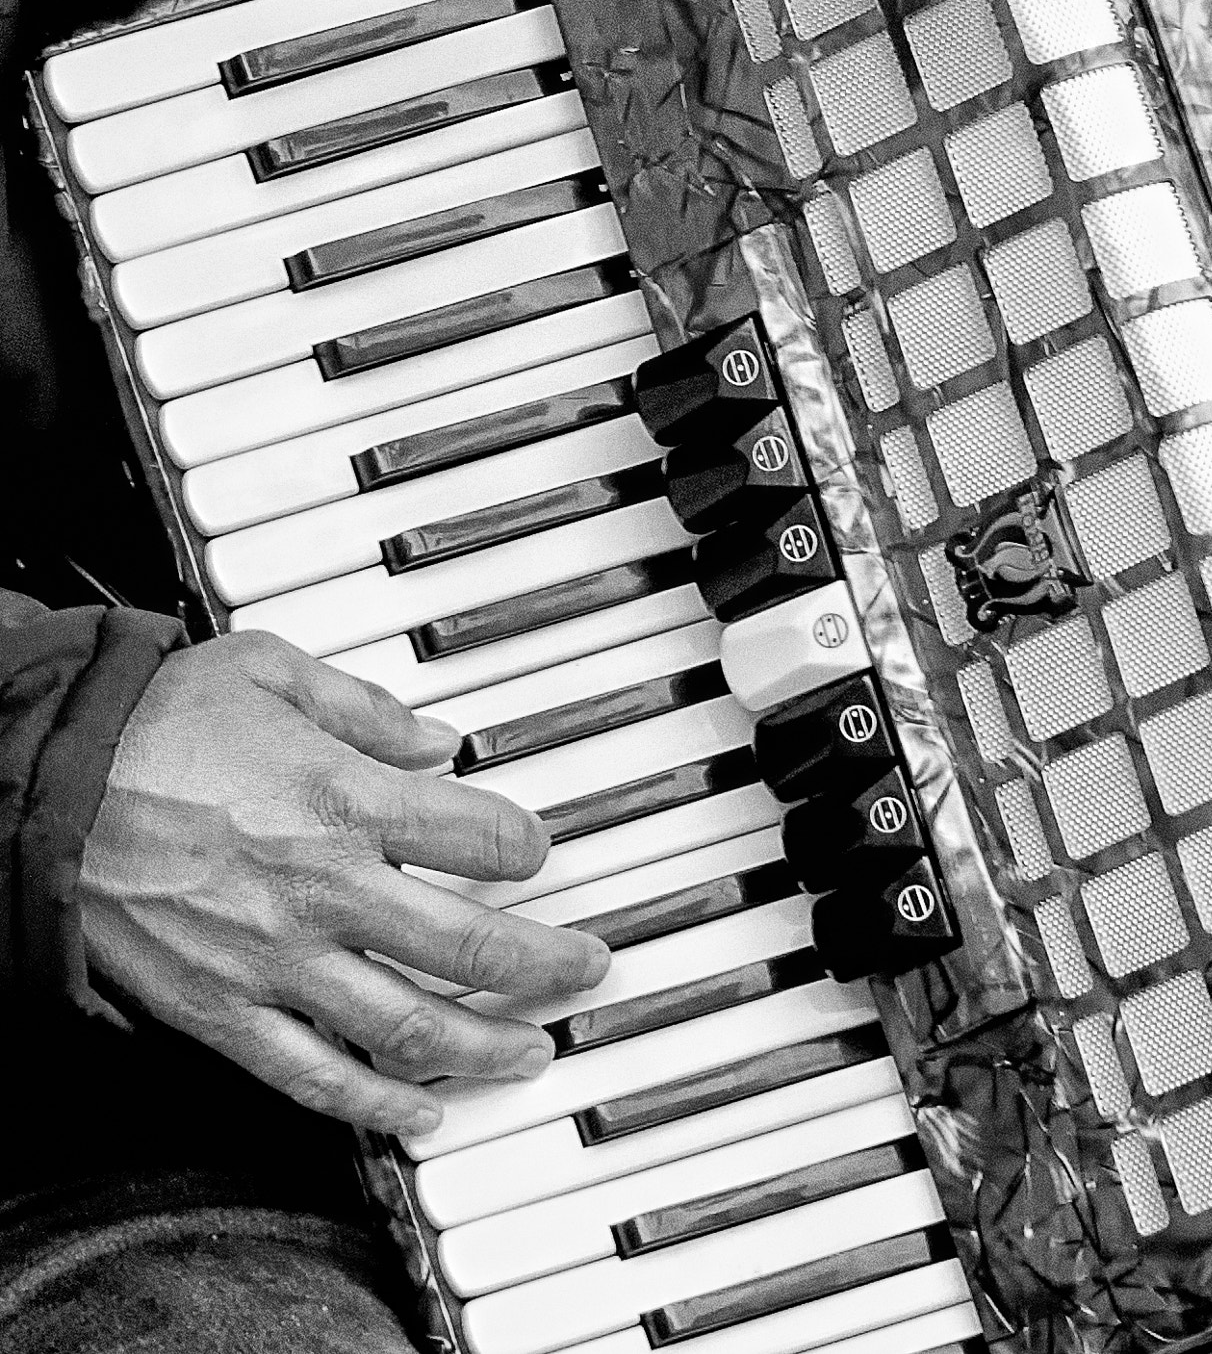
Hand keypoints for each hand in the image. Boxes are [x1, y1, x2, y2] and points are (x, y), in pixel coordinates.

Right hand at [80, 631, 610, 1136]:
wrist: (37, 790)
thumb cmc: (149, 726)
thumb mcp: (271, 669)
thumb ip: (367, 709)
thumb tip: (439, 742)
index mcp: (349, 800)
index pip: (486, 839)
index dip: (530, 848)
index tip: (537, 853)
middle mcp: (327, 888)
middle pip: (474, 946)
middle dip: (548, 964)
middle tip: (587, 968)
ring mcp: (277, 960)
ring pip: (411, 1024)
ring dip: (487, 1045)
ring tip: (533, 1049)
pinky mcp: (223, 1011)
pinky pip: (314, 1075)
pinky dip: (377, 1105)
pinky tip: (424, 1112)